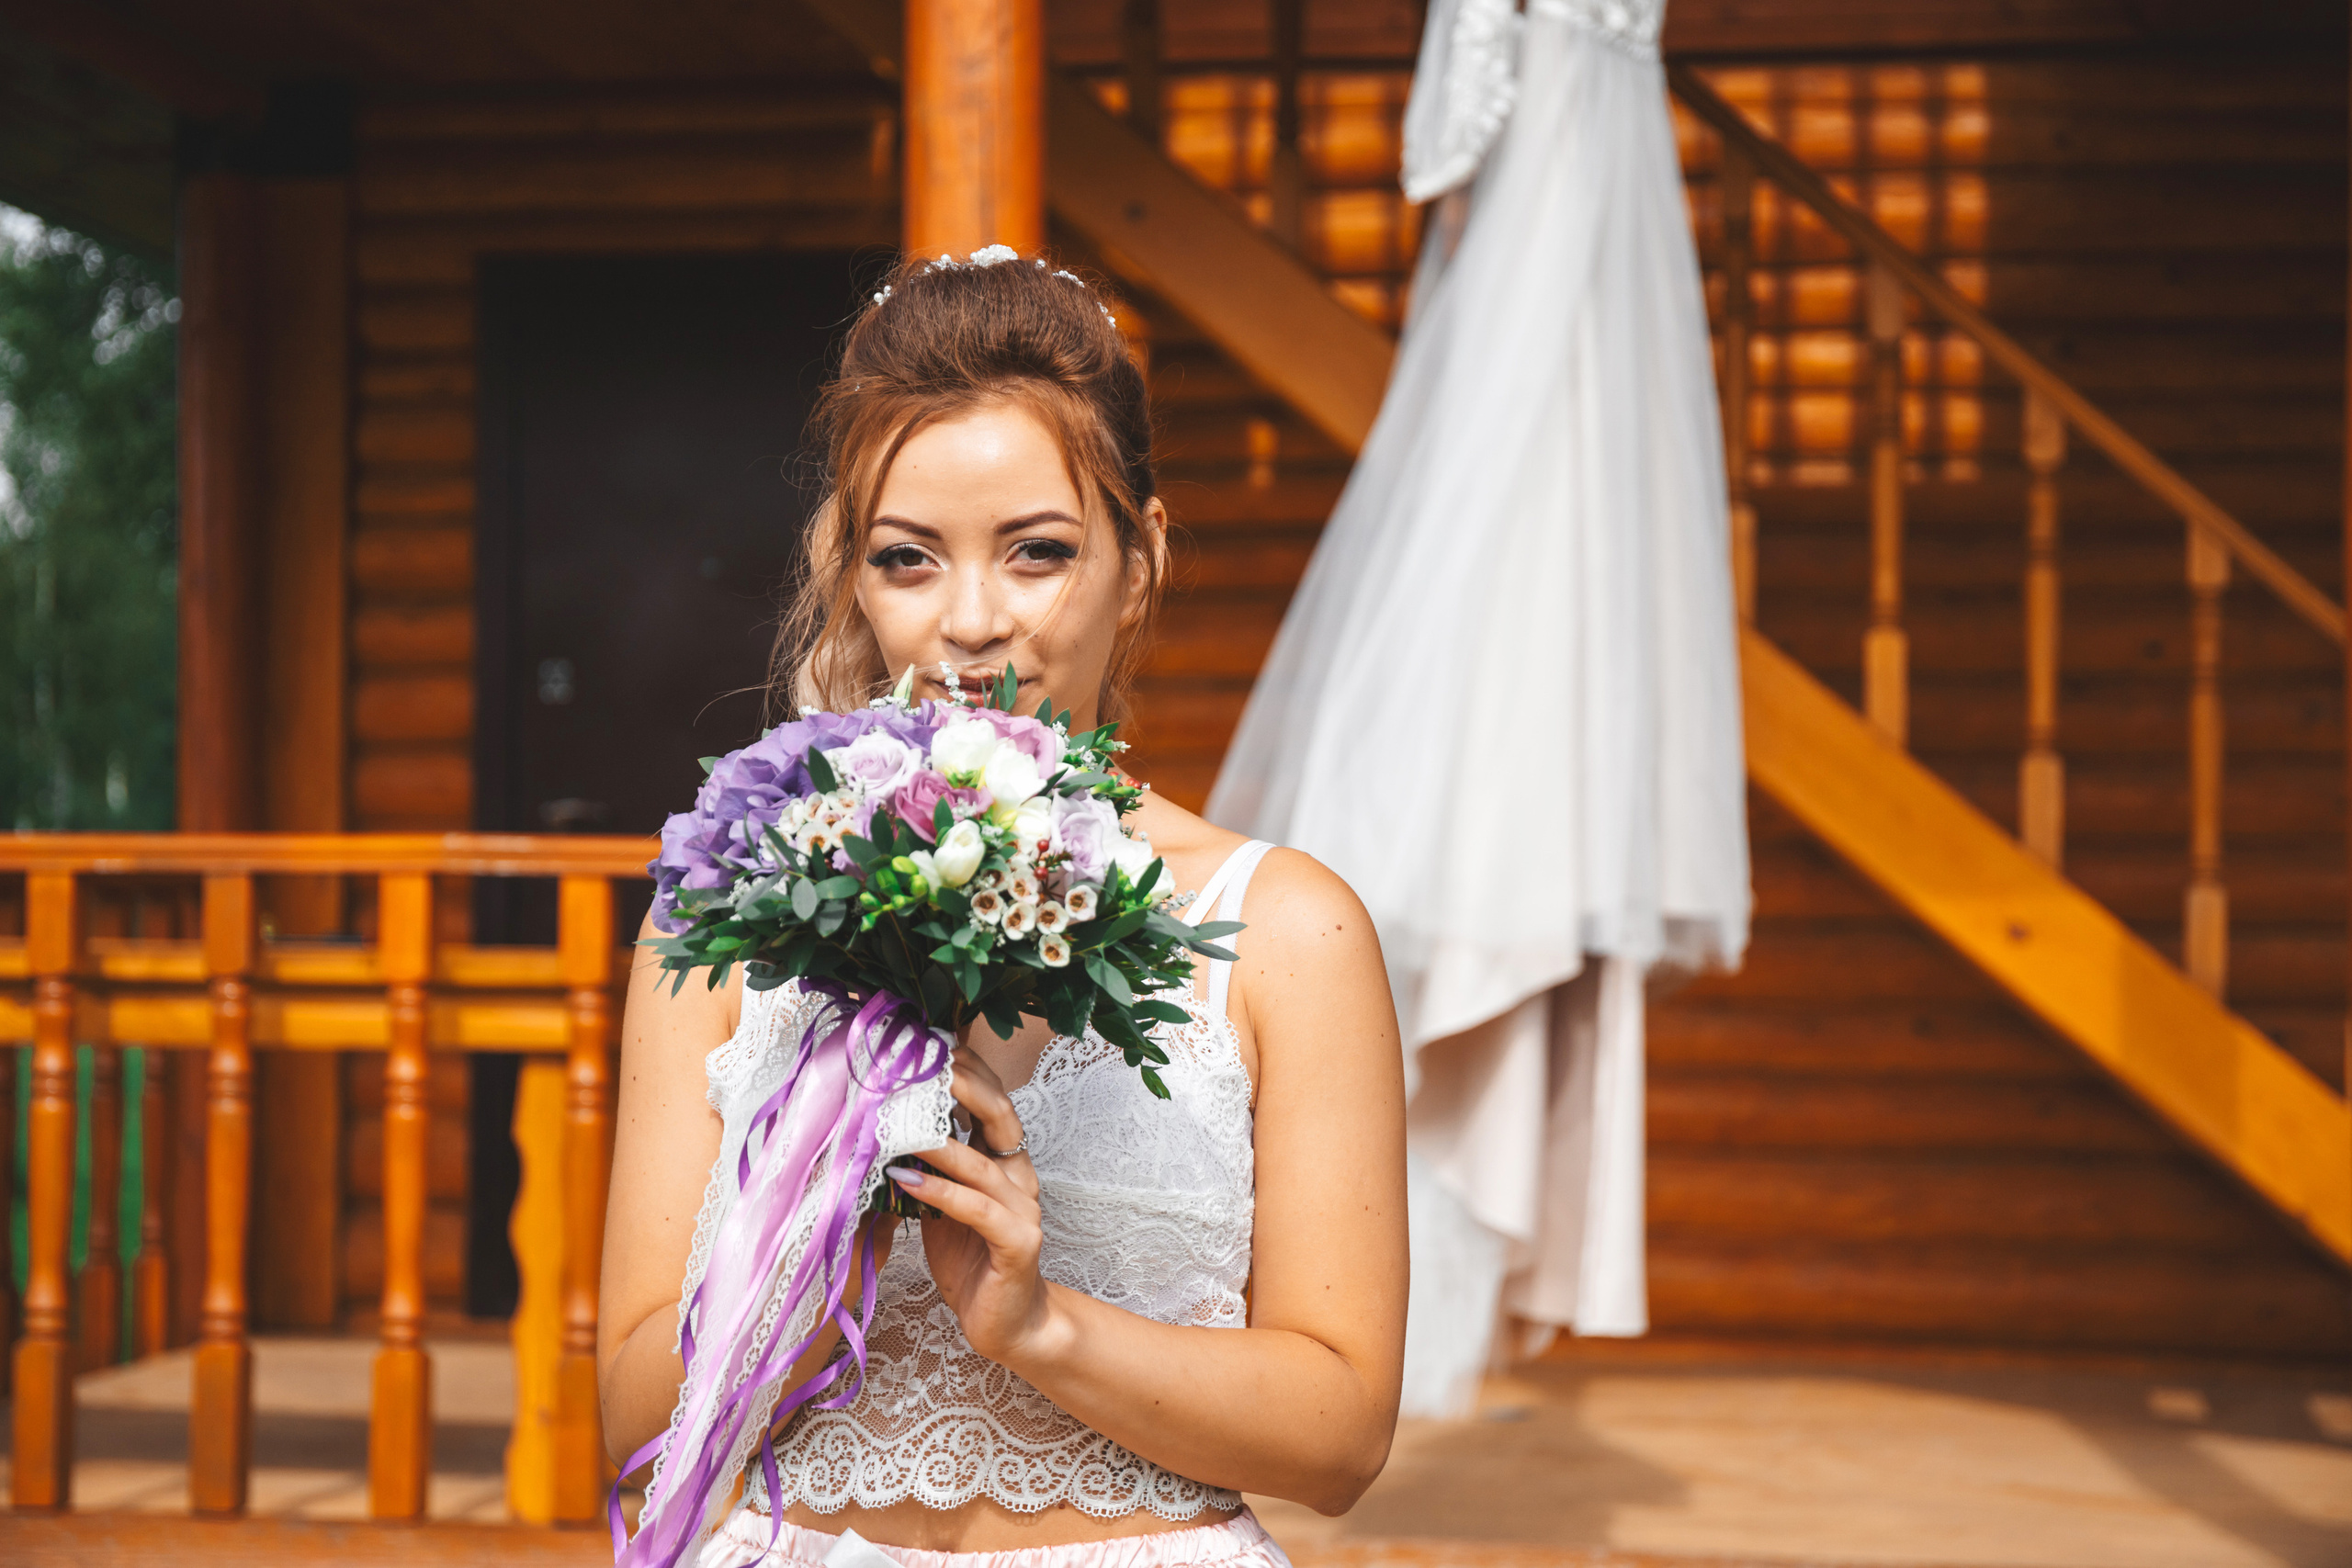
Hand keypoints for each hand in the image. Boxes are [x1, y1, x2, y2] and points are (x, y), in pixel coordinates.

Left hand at [887, 1045, 1055, 1366]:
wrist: (1008, 1324)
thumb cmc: (969, 1259)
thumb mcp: (939, 1203)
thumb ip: (924, 1165)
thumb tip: (877, 1125)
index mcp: (1005, 1158)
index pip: (991, 1098)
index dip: (964, 1069)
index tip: (926, 1042)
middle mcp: (1020, 1175)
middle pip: (998, 1114)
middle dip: (960, 1084)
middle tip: (919, 1063)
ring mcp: (1024, 1209)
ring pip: (981, 1161)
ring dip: (937, 1139)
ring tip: (897, 1121)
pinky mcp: (1017, 1244)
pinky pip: (978, 1209)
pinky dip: (942, 1191)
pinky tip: (906, 1178)